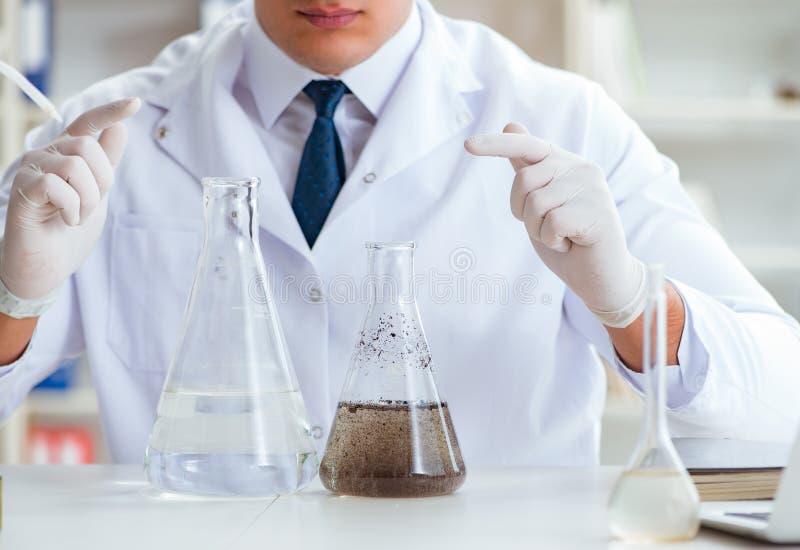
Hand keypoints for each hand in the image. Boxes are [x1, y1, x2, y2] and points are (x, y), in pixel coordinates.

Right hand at [0, 98, 140, 299]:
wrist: (48, 266)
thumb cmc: (69, 231)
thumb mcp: (97, 194)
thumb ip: (106, 163)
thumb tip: (120, 129)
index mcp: (67, 154)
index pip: (87, 123)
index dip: (110, 112)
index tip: (134, 103)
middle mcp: (47, 154)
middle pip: (88, 147)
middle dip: (101, 182)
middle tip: (89, 206)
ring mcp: (32, 169)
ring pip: (74, 165)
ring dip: (87, 199)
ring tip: (77, 216)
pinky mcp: (23, 190)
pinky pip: (56, 185)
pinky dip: (71, 208)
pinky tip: (65, 220)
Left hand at [465, 123, 645, 327]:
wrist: (602, 278)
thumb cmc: (568, 240)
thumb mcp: (541, 204)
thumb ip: (528, 169)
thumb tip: (511, 125)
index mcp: (566, 164)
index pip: (527, 146)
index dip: (496, 145)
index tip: (467, 145)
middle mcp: (582, 168)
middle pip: (524, 181)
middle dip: (524, 213)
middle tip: (549, 228)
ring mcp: (593, 188)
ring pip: (536, 204)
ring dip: (539, 231)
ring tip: (563, 237)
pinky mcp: (598, 212)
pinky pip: (552, 224)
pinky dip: (554, 242)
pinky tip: (572, 244)